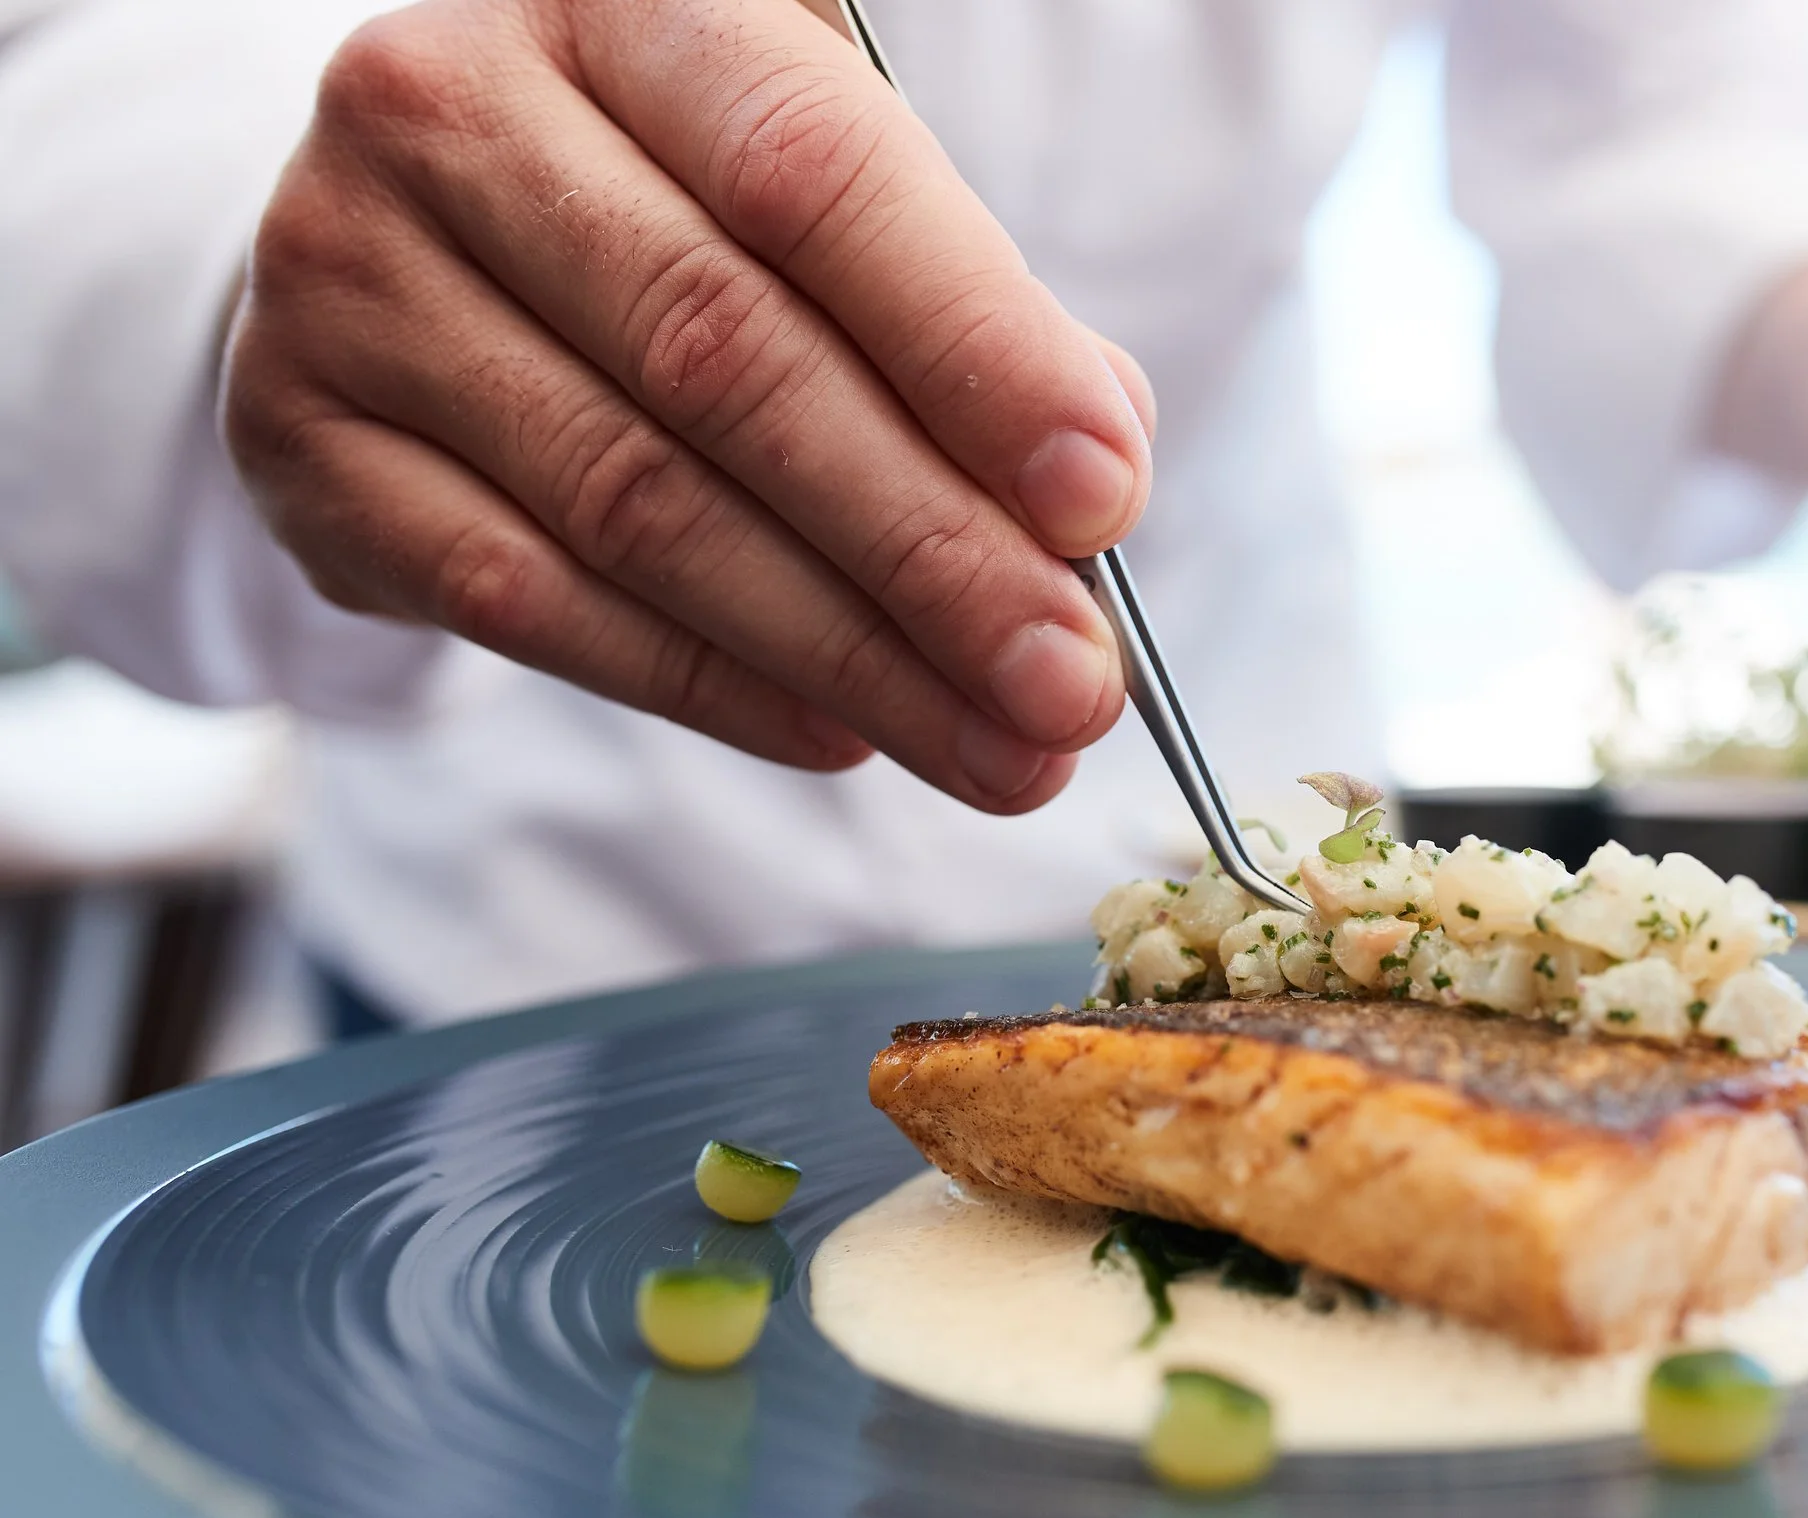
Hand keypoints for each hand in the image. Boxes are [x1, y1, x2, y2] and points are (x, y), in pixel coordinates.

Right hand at [223, 0, 1155, 808]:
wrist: (417, 242)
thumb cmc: (678, 208)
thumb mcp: (822, 194)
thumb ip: (959, 309)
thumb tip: (1089, 489)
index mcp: (620, 3)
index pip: (813, 175)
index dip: (972, 348)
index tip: (1102, 498)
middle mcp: (451, 109)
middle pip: (727, 360)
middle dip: (933, 552)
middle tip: (1072, 687)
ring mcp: (348, 276)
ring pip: (636, 504)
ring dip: (848, 654)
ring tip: (999, 750)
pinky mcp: (304, 443)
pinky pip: (530, 599)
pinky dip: (708, 686)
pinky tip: (843, 733)